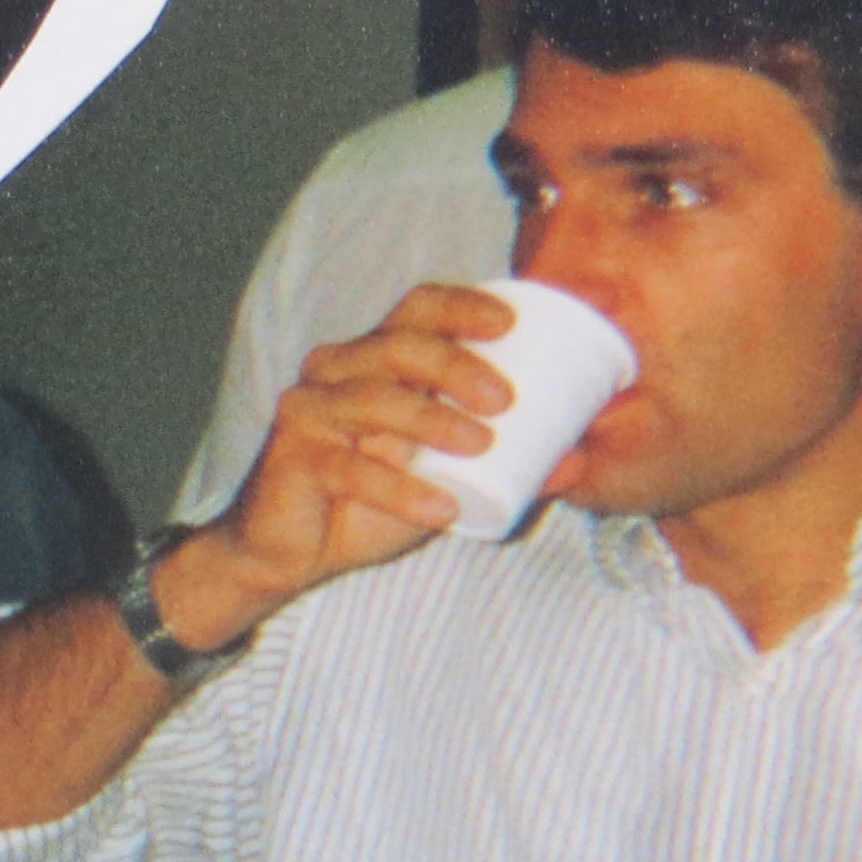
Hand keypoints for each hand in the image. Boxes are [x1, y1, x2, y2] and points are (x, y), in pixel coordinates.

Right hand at [183, 282, 517, 630]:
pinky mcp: (294, 460)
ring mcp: (309, 412)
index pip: (416, 309)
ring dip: (433, 419)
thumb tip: (577, 460)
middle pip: (399, 343)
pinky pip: (352, 469)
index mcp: (371, 358)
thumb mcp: (440, 475)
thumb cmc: (363, 504)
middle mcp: (334, 371)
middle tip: (505, 399)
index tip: (510, 322)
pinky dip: (403, 489)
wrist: (284, 555)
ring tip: (482, 445)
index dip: (461, 306)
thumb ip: (501, 463)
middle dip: (457, 364)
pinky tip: (442, 508)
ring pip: (375, 398)